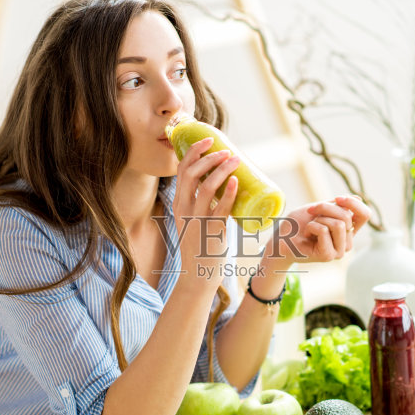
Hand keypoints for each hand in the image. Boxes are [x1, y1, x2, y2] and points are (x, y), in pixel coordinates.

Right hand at [172, 137, 238, 288]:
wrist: (199, 275)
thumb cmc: (203, 245)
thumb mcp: (197, 219)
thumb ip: (207, 204)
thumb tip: (228, 183)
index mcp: (179, 203)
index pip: (181, 170)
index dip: (193, 151)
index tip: (208, 140)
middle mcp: (183, 209)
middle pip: (190, 174)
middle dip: (208, 157)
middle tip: (226, 151)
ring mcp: (196, 221)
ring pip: (205, 187)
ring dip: (221, 170)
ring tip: (235, 160)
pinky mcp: (210, 232)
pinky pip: (218, 209)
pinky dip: (227, 193)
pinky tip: (235, 182)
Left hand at [268, 195, 370, 265]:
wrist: (280, 239)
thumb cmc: (298, 224)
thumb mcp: (318, 209)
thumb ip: (337, 206)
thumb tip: (358, 199)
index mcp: (348, 231)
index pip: (365, 215)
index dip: (354, 203)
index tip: (338, 198)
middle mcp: (346, 242)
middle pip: (347, 215)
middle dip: (325, 208)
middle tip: (310, 212)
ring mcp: (339, 251)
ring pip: (339, 223)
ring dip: (318, 219)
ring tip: (309, 227)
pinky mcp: (328, 256)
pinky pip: (324, 230)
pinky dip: (311, 226)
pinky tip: (306, 235)